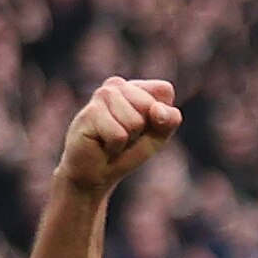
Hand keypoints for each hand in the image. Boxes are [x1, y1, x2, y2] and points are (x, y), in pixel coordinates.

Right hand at [56, 77, 182, 195]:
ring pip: (134, 121)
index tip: (143, 128)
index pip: (164, 90)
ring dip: (128, 138)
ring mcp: (100, 96)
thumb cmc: (128, 151)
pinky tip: (102, 144)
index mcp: (136, 86)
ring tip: (113, 140)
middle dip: (142, 129)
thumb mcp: (158, 136)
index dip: (161, 117)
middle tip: (126, 136)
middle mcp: (116, 85)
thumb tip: (158, 109)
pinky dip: (115, 146)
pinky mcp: (89, 113)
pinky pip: (119, 135)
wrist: (97, 171)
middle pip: (149, 105)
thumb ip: (168, 120)